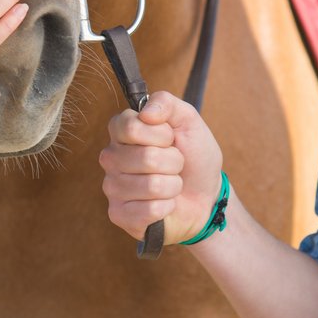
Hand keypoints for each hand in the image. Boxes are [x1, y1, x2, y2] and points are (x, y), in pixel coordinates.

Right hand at [100, 91, 223, 243]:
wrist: (206, 196)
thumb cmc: (194, 157)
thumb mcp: (188, 121)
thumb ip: (166, 103)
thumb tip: (146, 114)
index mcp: (122, 131)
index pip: (130, 127)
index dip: (160, 134)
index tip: (171, 138)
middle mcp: (111, 157)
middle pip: (146, 157)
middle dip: (174, 162)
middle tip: (176, 165)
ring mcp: (112, 186)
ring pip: (151, 185)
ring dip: (173, 185)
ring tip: (171, 184)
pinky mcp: (118, 214)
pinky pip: (148, 210)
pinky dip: (167, 206)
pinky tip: (165, 205)